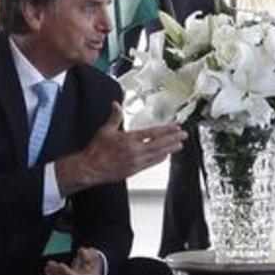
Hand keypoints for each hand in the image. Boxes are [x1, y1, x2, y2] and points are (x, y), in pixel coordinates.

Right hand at [55, 103, 184, 194]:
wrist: (90, 168)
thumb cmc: (96, 151)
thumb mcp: (105, 130)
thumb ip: (114, 117)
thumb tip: (116, 104)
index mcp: (129, 139)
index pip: (152, 133)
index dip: (166, 130)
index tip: (175, 127)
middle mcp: (135, 150)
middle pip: (159, 143)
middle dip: (173, 138)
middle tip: (184, 135)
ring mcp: (136, 161)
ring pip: (158, 154)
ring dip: (170, 149)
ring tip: (179, 145)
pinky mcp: (135, 170)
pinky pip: (151, 164)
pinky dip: (160, 159)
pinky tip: (165, 156)